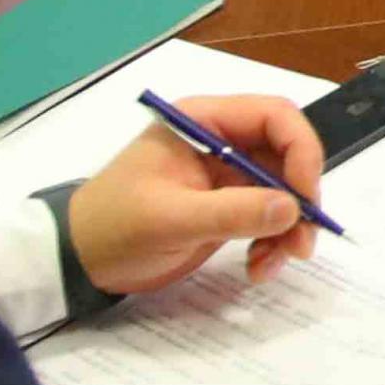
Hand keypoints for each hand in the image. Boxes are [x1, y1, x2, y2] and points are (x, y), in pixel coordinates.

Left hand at [64, 94, 324, 294]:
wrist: (80, 259)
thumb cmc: (115, 228)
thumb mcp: (170, 220)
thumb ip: (232, 212)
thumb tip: (292, 208)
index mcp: (203, 122)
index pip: (274, 116)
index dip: (300, 151)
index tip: (304, 199)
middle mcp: (220, 141)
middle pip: (287, 154)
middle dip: (300, 199)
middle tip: (301, 244)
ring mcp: (226, 175)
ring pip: (284, 190)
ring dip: (290, 228)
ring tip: (272, 264)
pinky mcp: (227, 206)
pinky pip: (269, 216)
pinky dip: (273, 242)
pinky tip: (258, 268)